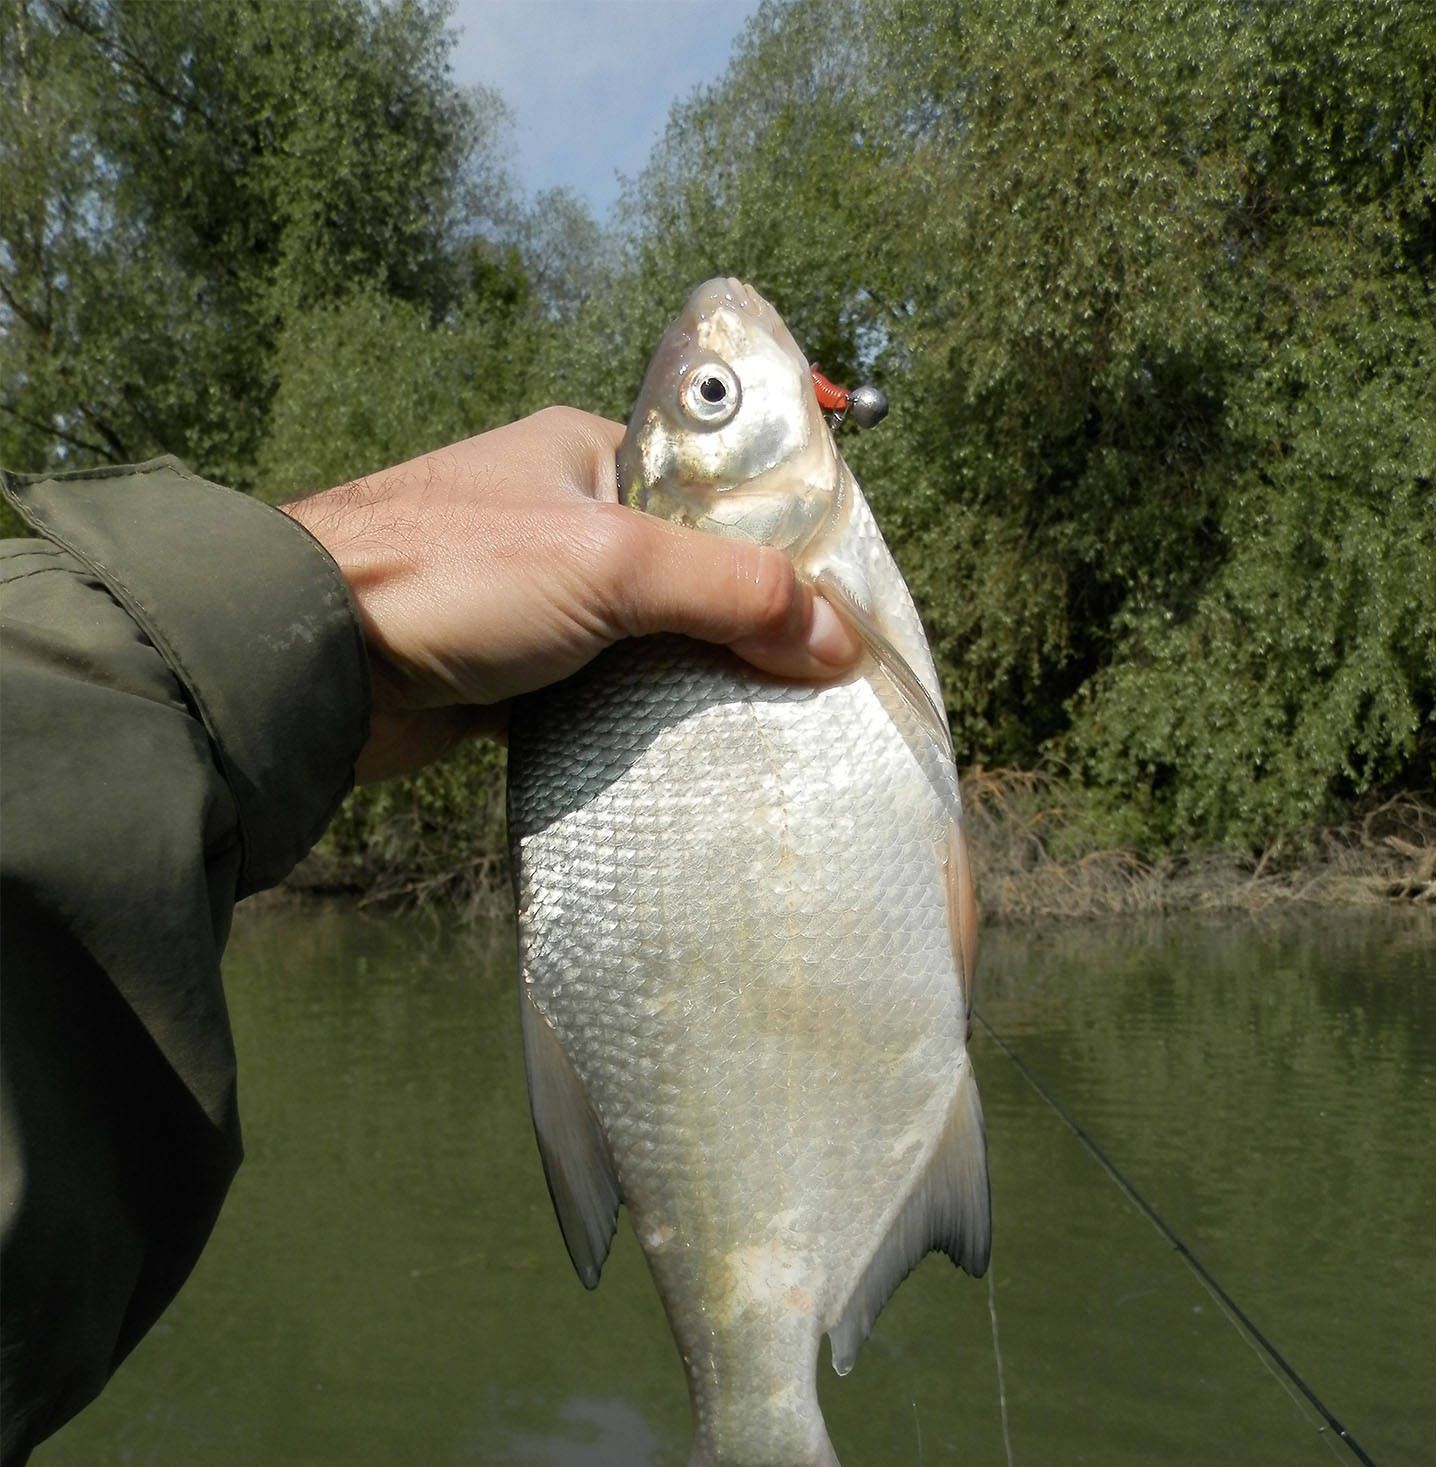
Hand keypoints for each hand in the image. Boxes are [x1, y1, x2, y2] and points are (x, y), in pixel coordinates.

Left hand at [280, 407, 860, 782]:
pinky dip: (639, 722)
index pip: (719, 490)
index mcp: (590, 456)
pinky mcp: (514, 672)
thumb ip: (730, 594)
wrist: (310, 661)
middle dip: (747, 627)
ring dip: (693, 684)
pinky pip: (602, 694)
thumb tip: (839, 642)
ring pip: (649, 642)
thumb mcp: (611, 565)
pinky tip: (686, 758)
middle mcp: (566, 518)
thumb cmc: (455, 576)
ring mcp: (538, 599)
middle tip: (815, 689)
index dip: (784, 542)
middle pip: (692, 573)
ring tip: (767, 733)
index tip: (843, 608)